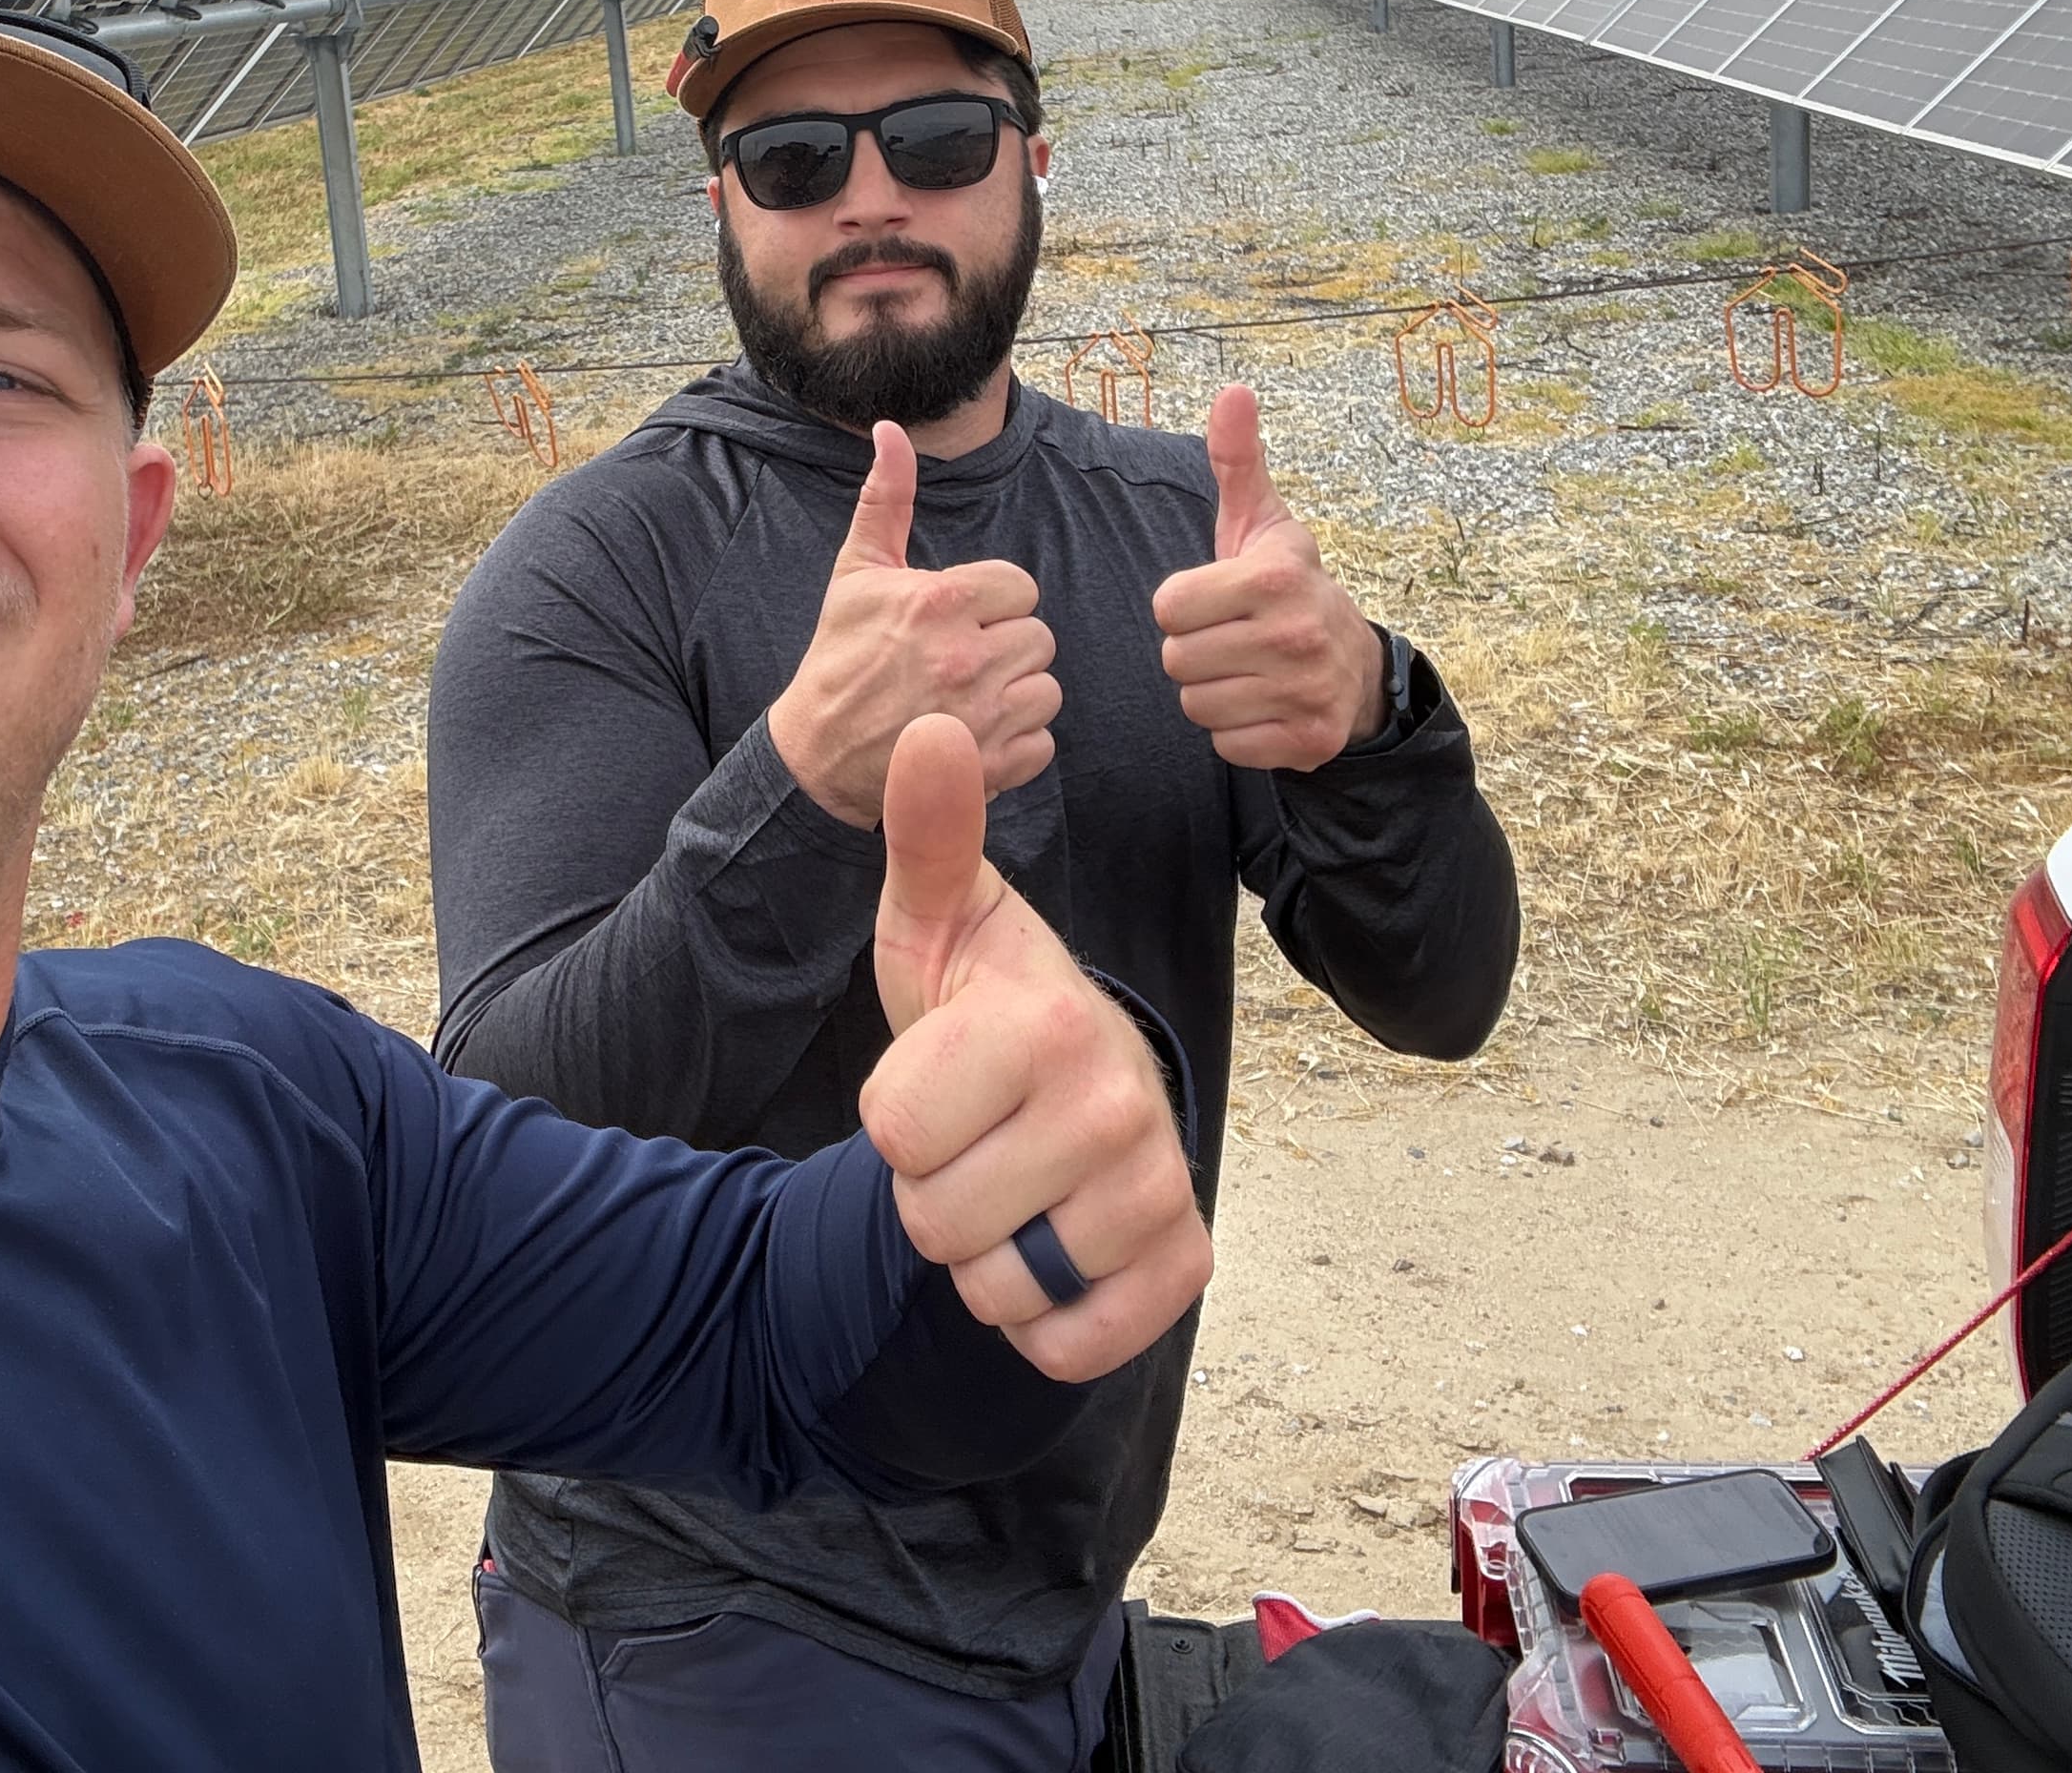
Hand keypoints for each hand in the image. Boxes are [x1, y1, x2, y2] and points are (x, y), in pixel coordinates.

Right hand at [764, 422, 1060, 828]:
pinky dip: (1017, 745)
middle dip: (1006, 647)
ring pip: (1047, 690)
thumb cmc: (839, 658)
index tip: (959, 619)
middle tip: (962, 661)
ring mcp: (980, 715)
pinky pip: (1043, 743)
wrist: (815, 756)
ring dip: (1016, 695)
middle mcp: (966, 656)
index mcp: (941, 601)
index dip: (994, 602)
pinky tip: (977, 735)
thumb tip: (890, 429)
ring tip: (971, 698)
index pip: (1021, 587)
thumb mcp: (856, 572)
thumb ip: (887, 499)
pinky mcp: (990, 766)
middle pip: (1039, 638)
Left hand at [858, 716, 1209, 1379]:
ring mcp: (1156, 1193)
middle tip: (978, 1134)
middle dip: (933, 1188)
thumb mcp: (943, 922)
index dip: (894, 1113)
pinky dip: (1042, 1320)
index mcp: (1044, 1020)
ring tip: (1014, 1183)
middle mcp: (1116, 1105)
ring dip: (984, 1254)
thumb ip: (928, 837)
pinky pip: (1062, 1347)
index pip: (890, 1129)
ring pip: (992, 1288)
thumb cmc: (989, 1008)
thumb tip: (932, 724)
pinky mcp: (1182, 1272)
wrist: (1082, 1094)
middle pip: (930, 1219)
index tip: (943, 1076)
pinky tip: (1057, 1248)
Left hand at [1150, 385, 1389, 770]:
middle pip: (1177, 661)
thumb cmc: (1287, 586)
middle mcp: (1295, 634)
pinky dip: (1237, 732)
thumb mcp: (1261, 521)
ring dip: (1213, 692)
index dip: (1183, 605)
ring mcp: (1307, 691)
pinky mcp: (1310, 740)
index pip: (1168, 607)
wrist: (1356, 664)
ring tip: (1247, 670)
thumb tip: (1233, 391)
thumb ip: (1237, 458)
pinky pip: (1226, 745)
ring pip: (1196, 706)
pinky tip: (1264, 705)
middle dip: (1195, 651)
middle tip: (1233, 638)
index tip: (1217, 600)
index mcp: (1274, 577)